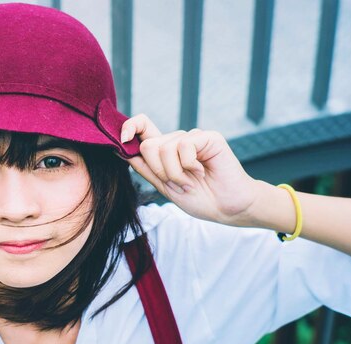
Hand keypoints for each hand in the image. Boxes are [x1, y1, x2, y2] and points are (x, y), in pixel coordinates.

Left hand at [122, 114, 259, 223]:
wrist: (228, 209)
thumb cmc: (200, 199)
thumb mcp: (165, 187)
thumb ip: (146, 169)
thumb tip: (122, 151)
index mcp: (165, 152)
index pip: (142, 128)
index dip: (129, 127)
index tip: (122, 141)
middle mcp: (177, 141)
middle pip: (148, 145)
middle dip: (158, 170)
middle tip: (178, 183)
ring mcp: (193, 138)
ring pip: (164, 148)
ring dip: (175, 173)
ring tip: (191, 181)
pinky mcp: (208, 137)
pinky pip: (183, 146)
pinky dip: (189, 166)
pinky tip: (202, 172)